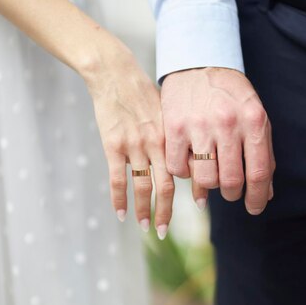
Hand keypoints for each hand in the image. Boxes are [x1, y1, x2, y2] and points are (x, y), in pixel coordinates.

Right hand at [82, 37, 173, 237]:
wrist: (115, 73)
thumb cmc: (141, 91)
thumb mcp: (166, 111)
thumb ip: (172, 136)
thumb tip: (183, 156)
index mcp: (172, 136)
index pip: (186, 172)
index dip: (190, 194)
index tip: (193, 208)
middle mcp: (157, 143)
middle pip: (166, 186)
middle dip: (166, 212)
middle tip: (163, 231)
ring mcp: (135, 145)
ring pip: (143, 186)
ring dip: (145, 210)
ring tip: (144, 227)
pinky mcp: (113, 145)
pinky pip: (118, 179)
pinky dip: (120, 199)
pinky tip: (121, 213)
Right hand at [161, 67, 274, 213]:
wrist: (198, 64)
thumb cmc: (230, 95)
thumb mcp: (255, 116)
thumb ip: (262, 154)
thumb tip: (265, 194)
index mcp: (253, 120)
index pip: (258, 172)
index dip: (257, 197)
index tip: (254, 208)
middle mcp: (227, 123)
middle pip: (231, 180)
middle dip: (232, 194)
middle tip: (230, 192)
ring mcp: (199, 125)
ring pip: (205, 179)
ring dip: (208, 186)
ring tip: (210, 175)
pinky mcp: (174, 128)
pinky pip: (179, 168)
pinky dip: (185, 173)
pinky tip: (190, 162)